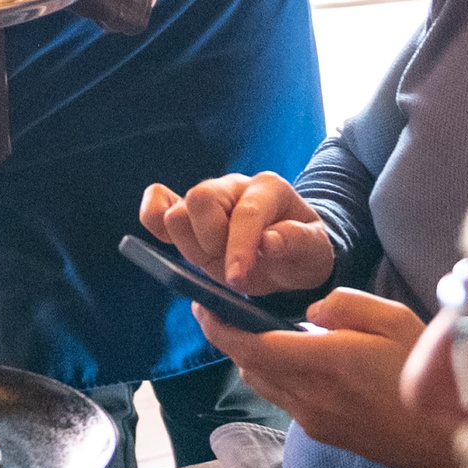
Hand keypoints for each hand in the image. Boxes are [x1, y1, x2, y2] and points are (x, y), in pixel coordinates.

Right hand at [139, 171, 332, 296]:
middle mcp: (234, 186)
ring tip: (214, 260)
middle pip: (201, 199)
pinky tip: (167, 239)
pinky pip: (157, 203)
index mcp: (269, 188)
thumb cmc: (302, 251)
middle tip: (231, 268)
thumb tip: (268, 242)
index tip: (237, 281)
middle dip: (211, 243)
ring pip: (177, 212)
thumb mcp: (316, 253)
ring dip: (190, 246)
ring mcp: (208, 197)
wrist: (289, 254)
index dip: (239, 247)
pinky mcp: (187, 213)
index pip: (245, 212)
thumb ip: (297, 243)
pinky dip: (152, 217)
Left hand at [196, 288, 467, 467]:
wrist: (442, 441)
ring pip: (262, 383)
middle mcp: (310, 394)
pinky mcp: (320, 431)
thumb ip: (345, 305)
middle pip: (248, 365)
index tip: (202, 305)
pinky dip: (276, 375)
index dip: (219, 326)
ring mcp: (312, 418)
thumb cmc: (424, 373)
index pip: (252, 346)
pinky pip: (283, 398)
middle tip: (225, 309)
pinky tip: (296, 359)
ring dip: (252, 358)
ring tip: (258, 330)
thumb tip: (309, 311)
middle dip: (231, 338)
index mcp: (326, 361)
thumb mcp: (395, 320)